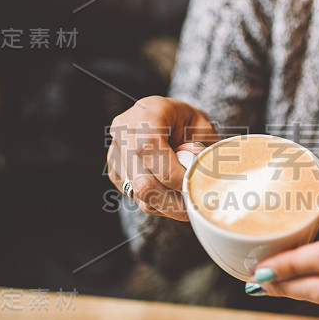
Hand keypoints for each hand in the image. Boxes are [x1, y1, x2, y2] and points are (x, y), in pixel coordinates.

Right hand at [107, 96, 216, 220]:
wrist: (167, 119)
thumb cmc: (187, 122)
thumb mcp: (202, 127)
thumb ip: (201, 148)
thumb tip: (195, 173)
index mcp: (146, 114)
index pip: (149, 148)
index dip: (172, 174)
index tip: (192, 186)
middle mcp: (124, 133)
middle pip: (141, 179)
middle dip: (172, 200)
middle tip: (194, 205)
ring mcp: (116, 154)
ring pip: (140, 194)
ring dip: (168, 204)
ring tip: (187, 200)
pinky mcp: (116, 173)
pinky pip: (138, 197)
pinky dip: (159, 202)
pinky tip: (173, 194)